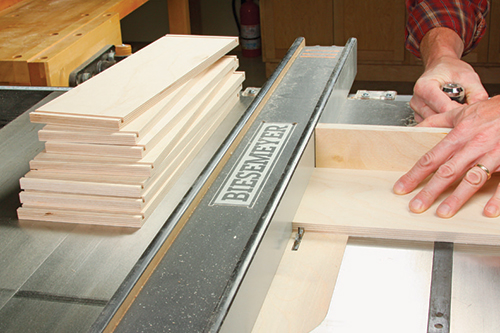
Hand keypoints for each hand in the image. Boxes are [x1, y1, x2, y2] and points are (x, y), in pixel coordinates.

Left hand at [393, 96, 499, 217]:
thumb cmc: (494, 111)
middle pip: (447, 171)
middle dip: (430, 190)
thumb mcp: (461, 112)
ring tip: (443, 212)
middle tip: (416, 206)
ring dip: (457, 197)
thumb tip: (416, 129)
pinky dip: (497, 198)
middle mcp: (474, 145)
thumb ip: (437, 122)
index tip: (401, 188)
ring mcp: (494, 154)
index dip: (414, 174)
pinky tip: (487, 211)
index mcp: (460, 134)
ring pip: (472, 178)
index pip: (431, 158)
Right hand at [409, 27, 488, 121]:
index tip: (470, 107)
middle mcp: (416, 100)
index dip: (461, 110)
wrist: (440, 67)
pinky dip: (443, 120)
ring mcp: (416, 110)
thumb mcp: (468, 77)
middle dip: (455, 115)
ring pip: (436, 124)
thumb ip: (476, 93)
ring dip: (449, 118)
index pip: (444, 108)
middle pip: (439, 118)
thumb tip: (477, 110)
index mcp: (424, 87)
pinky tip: (448, 110)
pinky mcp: (418, 116)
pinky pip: (433, 125)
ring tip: (455, 106)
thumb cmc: (450, 70)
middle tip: (464, 106)